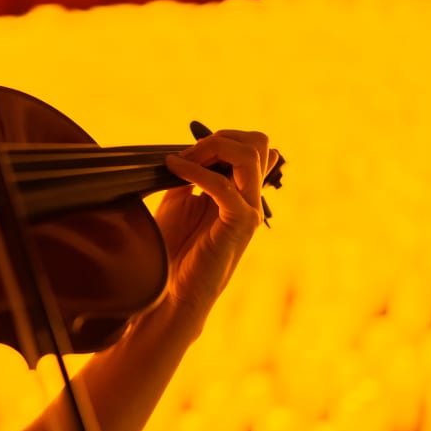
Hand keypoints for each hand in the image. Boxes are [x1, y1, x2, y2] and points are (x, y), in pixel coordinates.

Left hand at [158, 130, 278, 326]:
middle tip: (187, 154)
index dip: (221, 139)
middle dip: (220, 138)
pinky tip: (174, 169)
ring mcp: (249, 211)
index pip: (253, 146)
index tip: (186, 152)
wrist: (172, 293)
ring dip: (212, 149)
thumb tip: (186, 150)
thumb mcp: (179, 200)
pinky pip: (225, 185)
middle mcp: (251, 199)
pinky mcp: (239, 225)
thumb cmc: (174, 250)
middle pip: (258, 142)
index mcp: (241, 192)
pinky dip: (196, 172)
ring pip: (251, 155)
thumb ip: (190, 174)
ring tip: (181, 160)